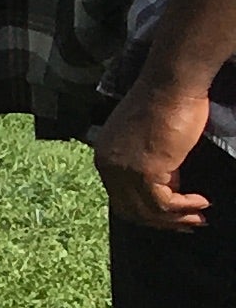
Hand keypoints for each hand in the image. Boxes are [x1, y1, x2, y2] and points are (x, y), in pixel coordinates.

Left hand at [99, 76, 216, 230]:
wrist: (172, 84)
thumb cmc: (168, 102)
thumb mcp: (150, 139)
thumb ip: (151, 162)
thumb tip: (170, 184)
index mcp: (106, 155)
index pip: (121, 197)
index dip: (149, 211)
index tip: (175, 215)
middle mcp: (108, 164)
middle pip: (131, 210)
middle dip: (162, 221)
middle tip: (190, 223)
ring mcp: (123, 169)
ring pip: (148, 211)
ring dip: (176, 219)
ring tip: (200, 218)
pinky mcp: (144, 171)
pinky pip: (163, 204)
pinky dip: (184, 208)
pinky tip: (202, 203)